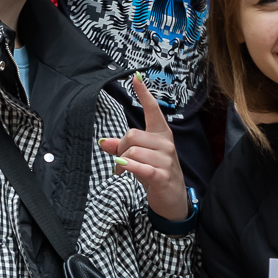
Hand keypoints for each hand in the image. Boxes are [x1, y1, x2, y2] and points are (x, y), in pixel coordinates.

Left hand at [103, 73, 189, 220]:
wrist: (173, 200)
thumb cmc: (156, 174)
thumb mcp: (140, 158)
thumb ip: (122, 148)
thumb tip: (103, 142)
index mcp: (162, 135)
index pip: (153, 110)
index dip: (144, 94)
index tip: (136, 78)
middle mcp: (166, 144)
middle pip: (132, 135)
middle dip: (120, 148)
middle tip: (120, 161)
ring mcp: (165, 159)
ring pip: (132, 151)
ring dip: (121, 162)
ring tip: (123, 171)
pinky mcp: (161, 175)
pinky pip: (139, 166)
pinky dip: (127, 168)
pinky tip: (123, 172)